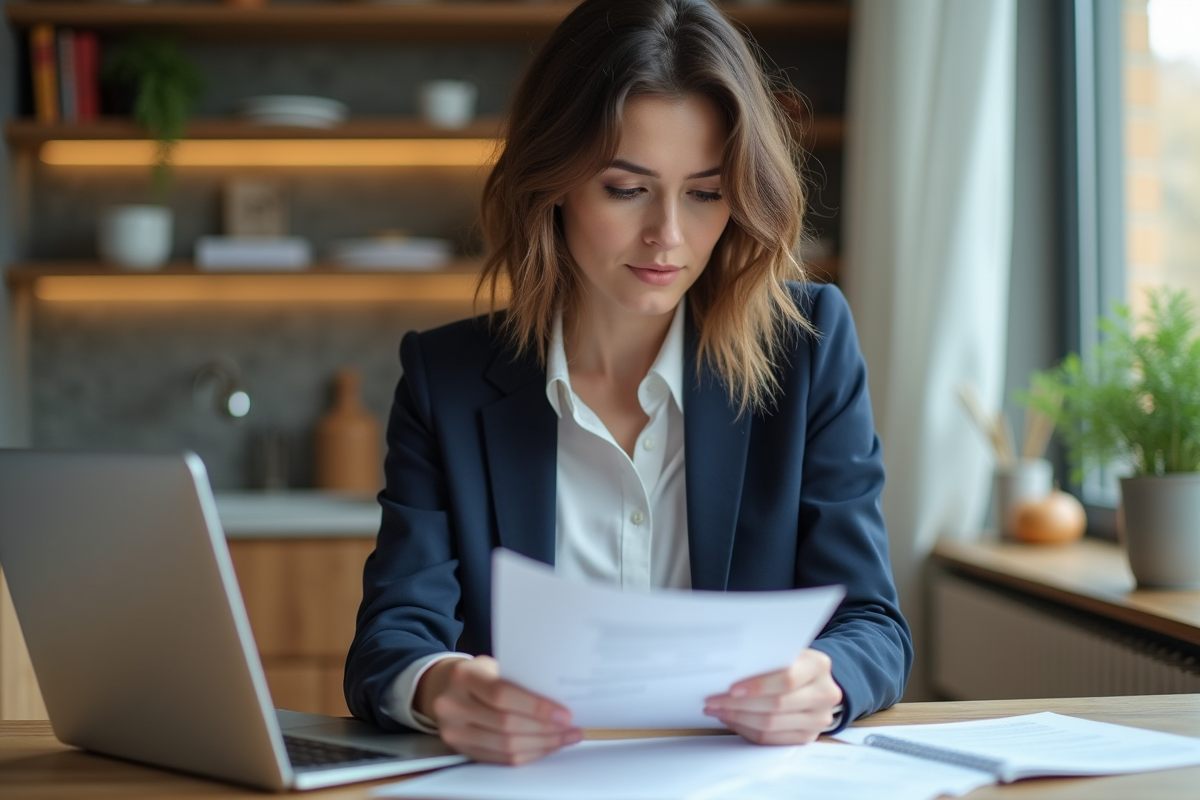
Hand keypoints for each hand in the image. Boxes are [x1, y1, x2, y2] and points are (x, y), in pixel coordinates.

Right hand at [415, 655, 582, 764]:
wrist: (445, 687)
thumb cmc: (478, 674)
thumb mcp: (493, 665)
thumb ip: (519, 679)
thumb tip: (559, 698)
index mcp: (464, 677)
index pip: (502, 695)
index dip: (536, 707)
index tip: (564, 714)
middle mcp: (453, 705)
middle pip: (506, 725)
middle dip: (545, 729)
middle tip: (570, 728)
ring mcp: (454, 731)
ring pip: (505, 746)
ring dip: (541, 745)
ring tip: (564, 738)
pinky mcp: (462, 749)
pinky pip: (501, 759)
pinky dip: (528, 754)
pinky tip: (545, 746)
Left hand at [703, 649, 841, 744]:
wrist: (814, 681)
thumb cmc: (792, 662)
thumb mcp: (785, 652)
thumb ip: (765, 658)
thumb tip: (727, 668)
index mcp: (818, 666)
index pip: (787, 679)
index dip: (758, 686)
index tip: (731, 688)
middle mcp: (825, 693)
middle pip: (777, 705)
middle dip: (739, 704)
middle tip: (713, 700)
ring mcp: (819, 719)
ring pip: (771, 725)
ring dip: (739, 718)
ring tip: (718, 710)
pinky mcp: (808, 736)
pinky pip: (771, 739)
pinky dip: (747, 730)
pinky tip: (733, 720)